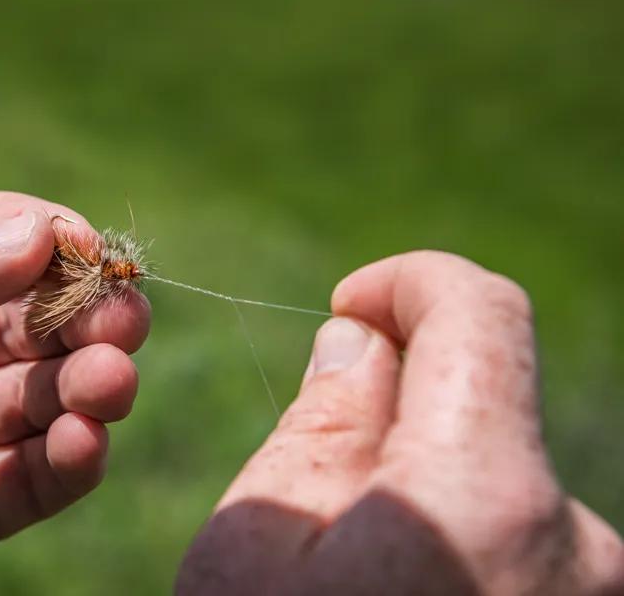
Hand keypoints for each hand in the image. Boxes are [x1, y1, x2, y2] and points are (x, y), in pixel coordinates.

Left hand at [0, 191, 149, 593]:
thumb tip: (39, 235)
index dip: (50, 243)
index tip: (93, 253)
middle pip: (36, 322)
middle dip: (86, 318)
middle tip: (126, 321)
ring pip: (48, 399)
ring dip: (91, 388)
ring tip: (110, 384)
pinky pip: (35, 482)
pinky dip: (71, 462)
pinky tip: (85, 443)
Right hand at [178, 251, 622, 594]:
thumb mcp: (254, 550)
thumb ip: (319, 425)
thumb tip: (359, 342)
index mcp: (482, 500)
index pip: (479, 311)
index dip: (407, 279)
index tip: (349, 304)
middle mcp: (575, 545)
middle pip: (482, 404)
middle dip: (397, 403)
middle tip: (310, 473)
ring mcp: (590, 589)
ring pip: (497, 476)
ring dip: (422, 475)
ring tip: (347, 559)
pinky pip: (520, 538)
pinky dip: (455, 530)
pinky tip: (397, 584)